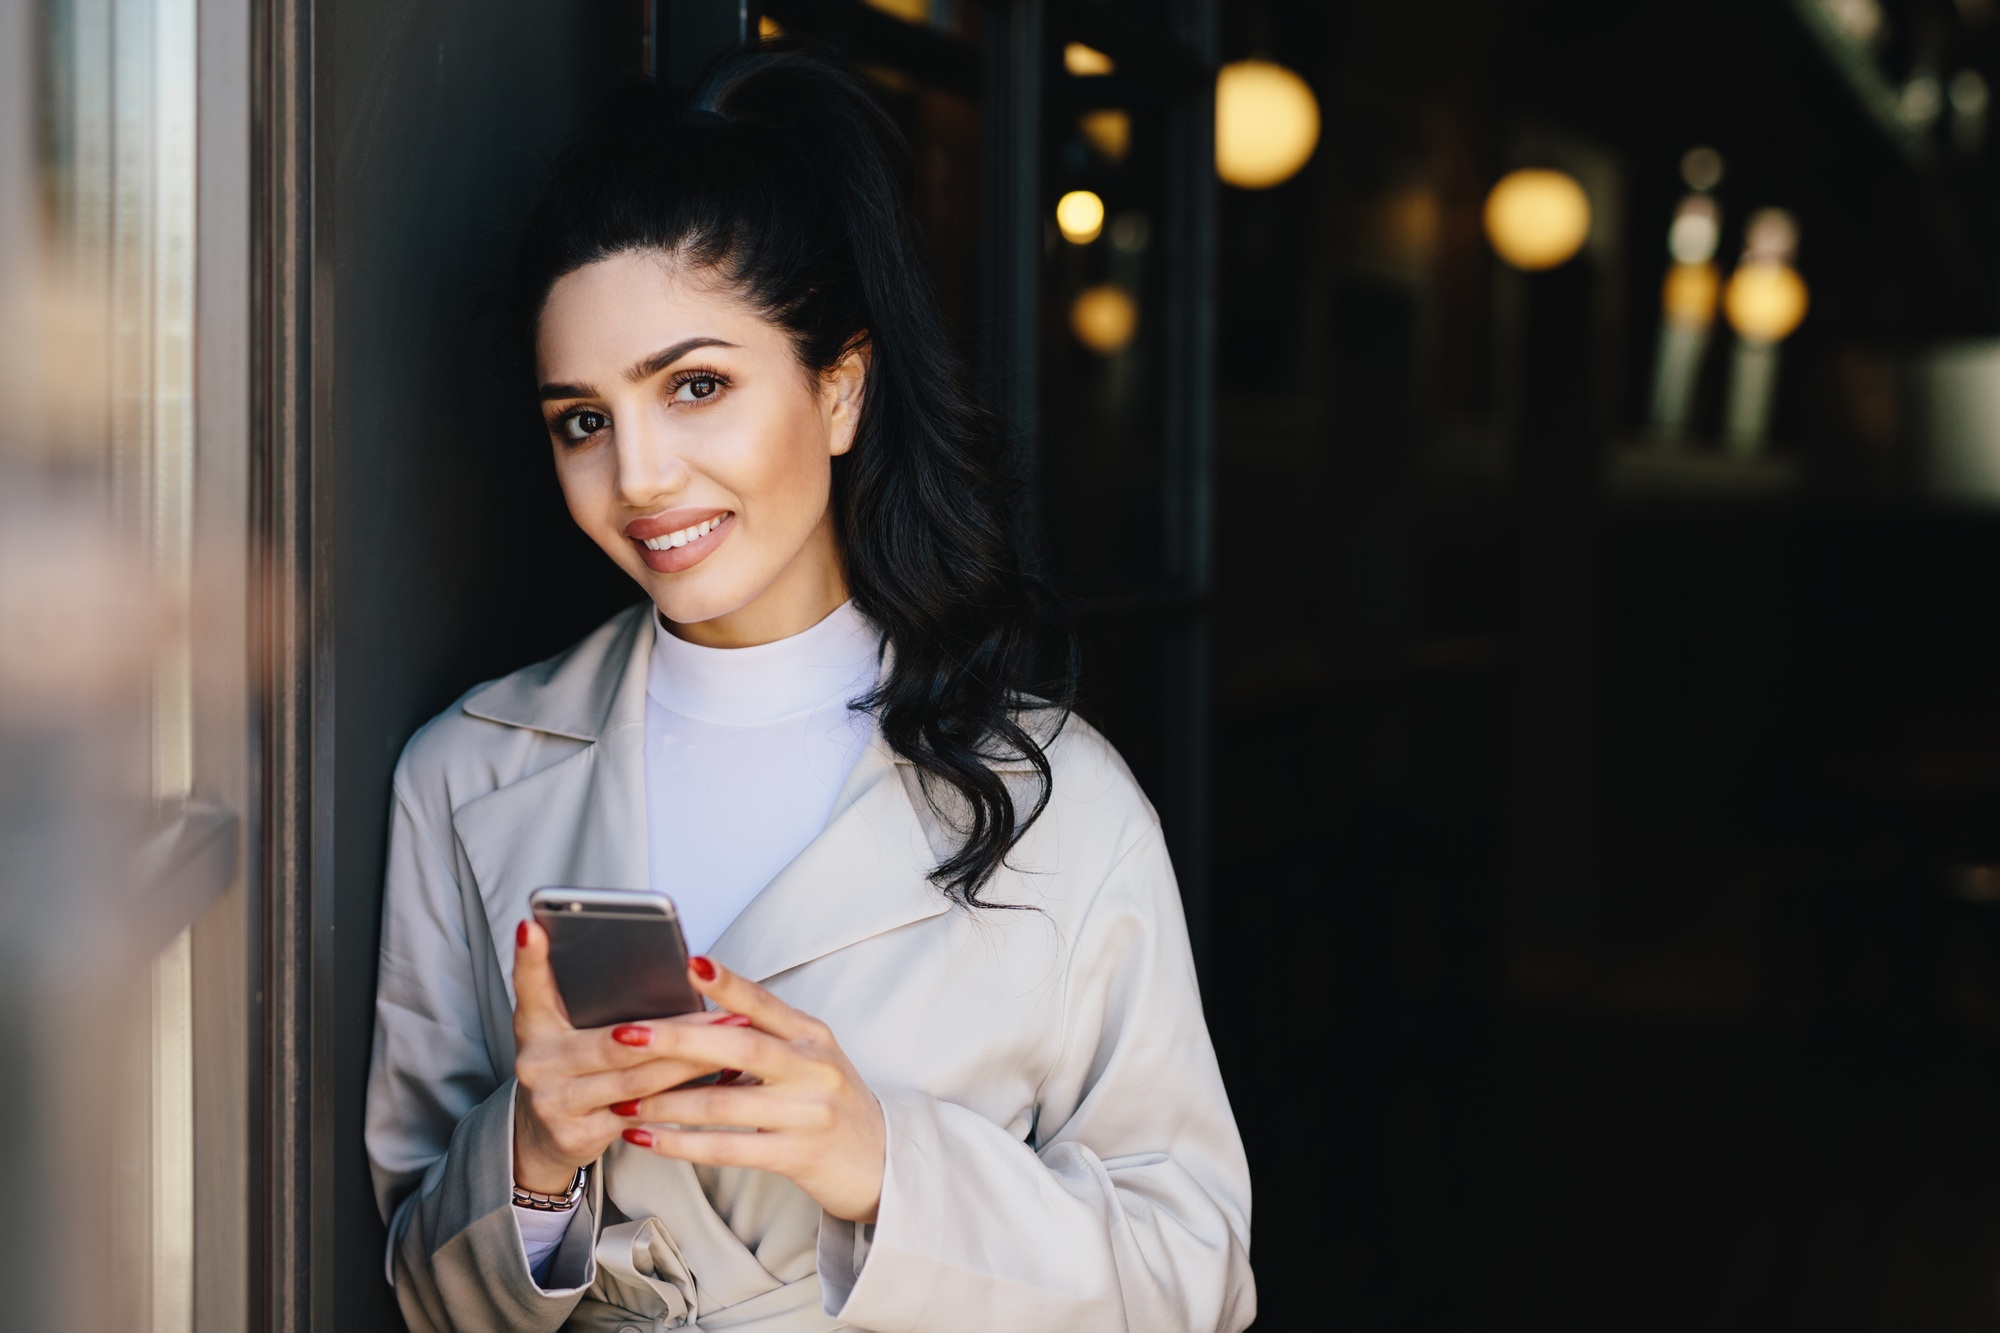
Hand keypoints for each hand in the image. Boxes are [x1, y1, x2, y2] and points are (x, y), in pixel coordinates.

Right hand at [510, 919, 740, 1194]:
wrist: (541, 1138)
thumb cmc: (569, 1070)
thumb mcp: (567, 1032)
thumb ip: (593, 1003)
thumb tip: (664, 970)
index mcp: (534, 1027)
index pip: (530, 986)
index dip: (530, 958)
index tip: (534, 927)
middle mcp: (537, 1064)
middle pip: (615, 1041)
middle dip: (680, 1028)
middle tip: (727, 1012)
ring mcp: (555, 1104)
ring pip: (638, 1079)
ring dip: (693, 1061)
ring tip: (734, 1042)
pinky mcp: (578, 1135)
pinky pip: (645, 1114)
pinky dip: (685, 1097)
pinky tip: (719, 1082)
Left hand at [611, 956, 886, 1223]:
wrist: (881, 1161)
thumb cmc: (830, 1103)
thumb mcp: (809, 1059)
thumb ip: (762, 1038)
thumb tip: (693, 1021)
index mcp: (812, 1035)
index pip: (763, 1003)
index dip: (727, 983)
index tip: (689, 963)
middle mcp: (813, 1068)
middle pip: (739, 1047)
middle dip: (678, 1041)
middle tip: (628, 1034)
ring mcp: (807, 1113)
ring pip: (724, 1104)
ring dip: (666, 1101)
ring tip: (623, 1097)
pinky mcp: (797, 1155)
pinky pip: (727, 1149)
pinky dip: (680, 1144)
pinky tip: (647, 1138)